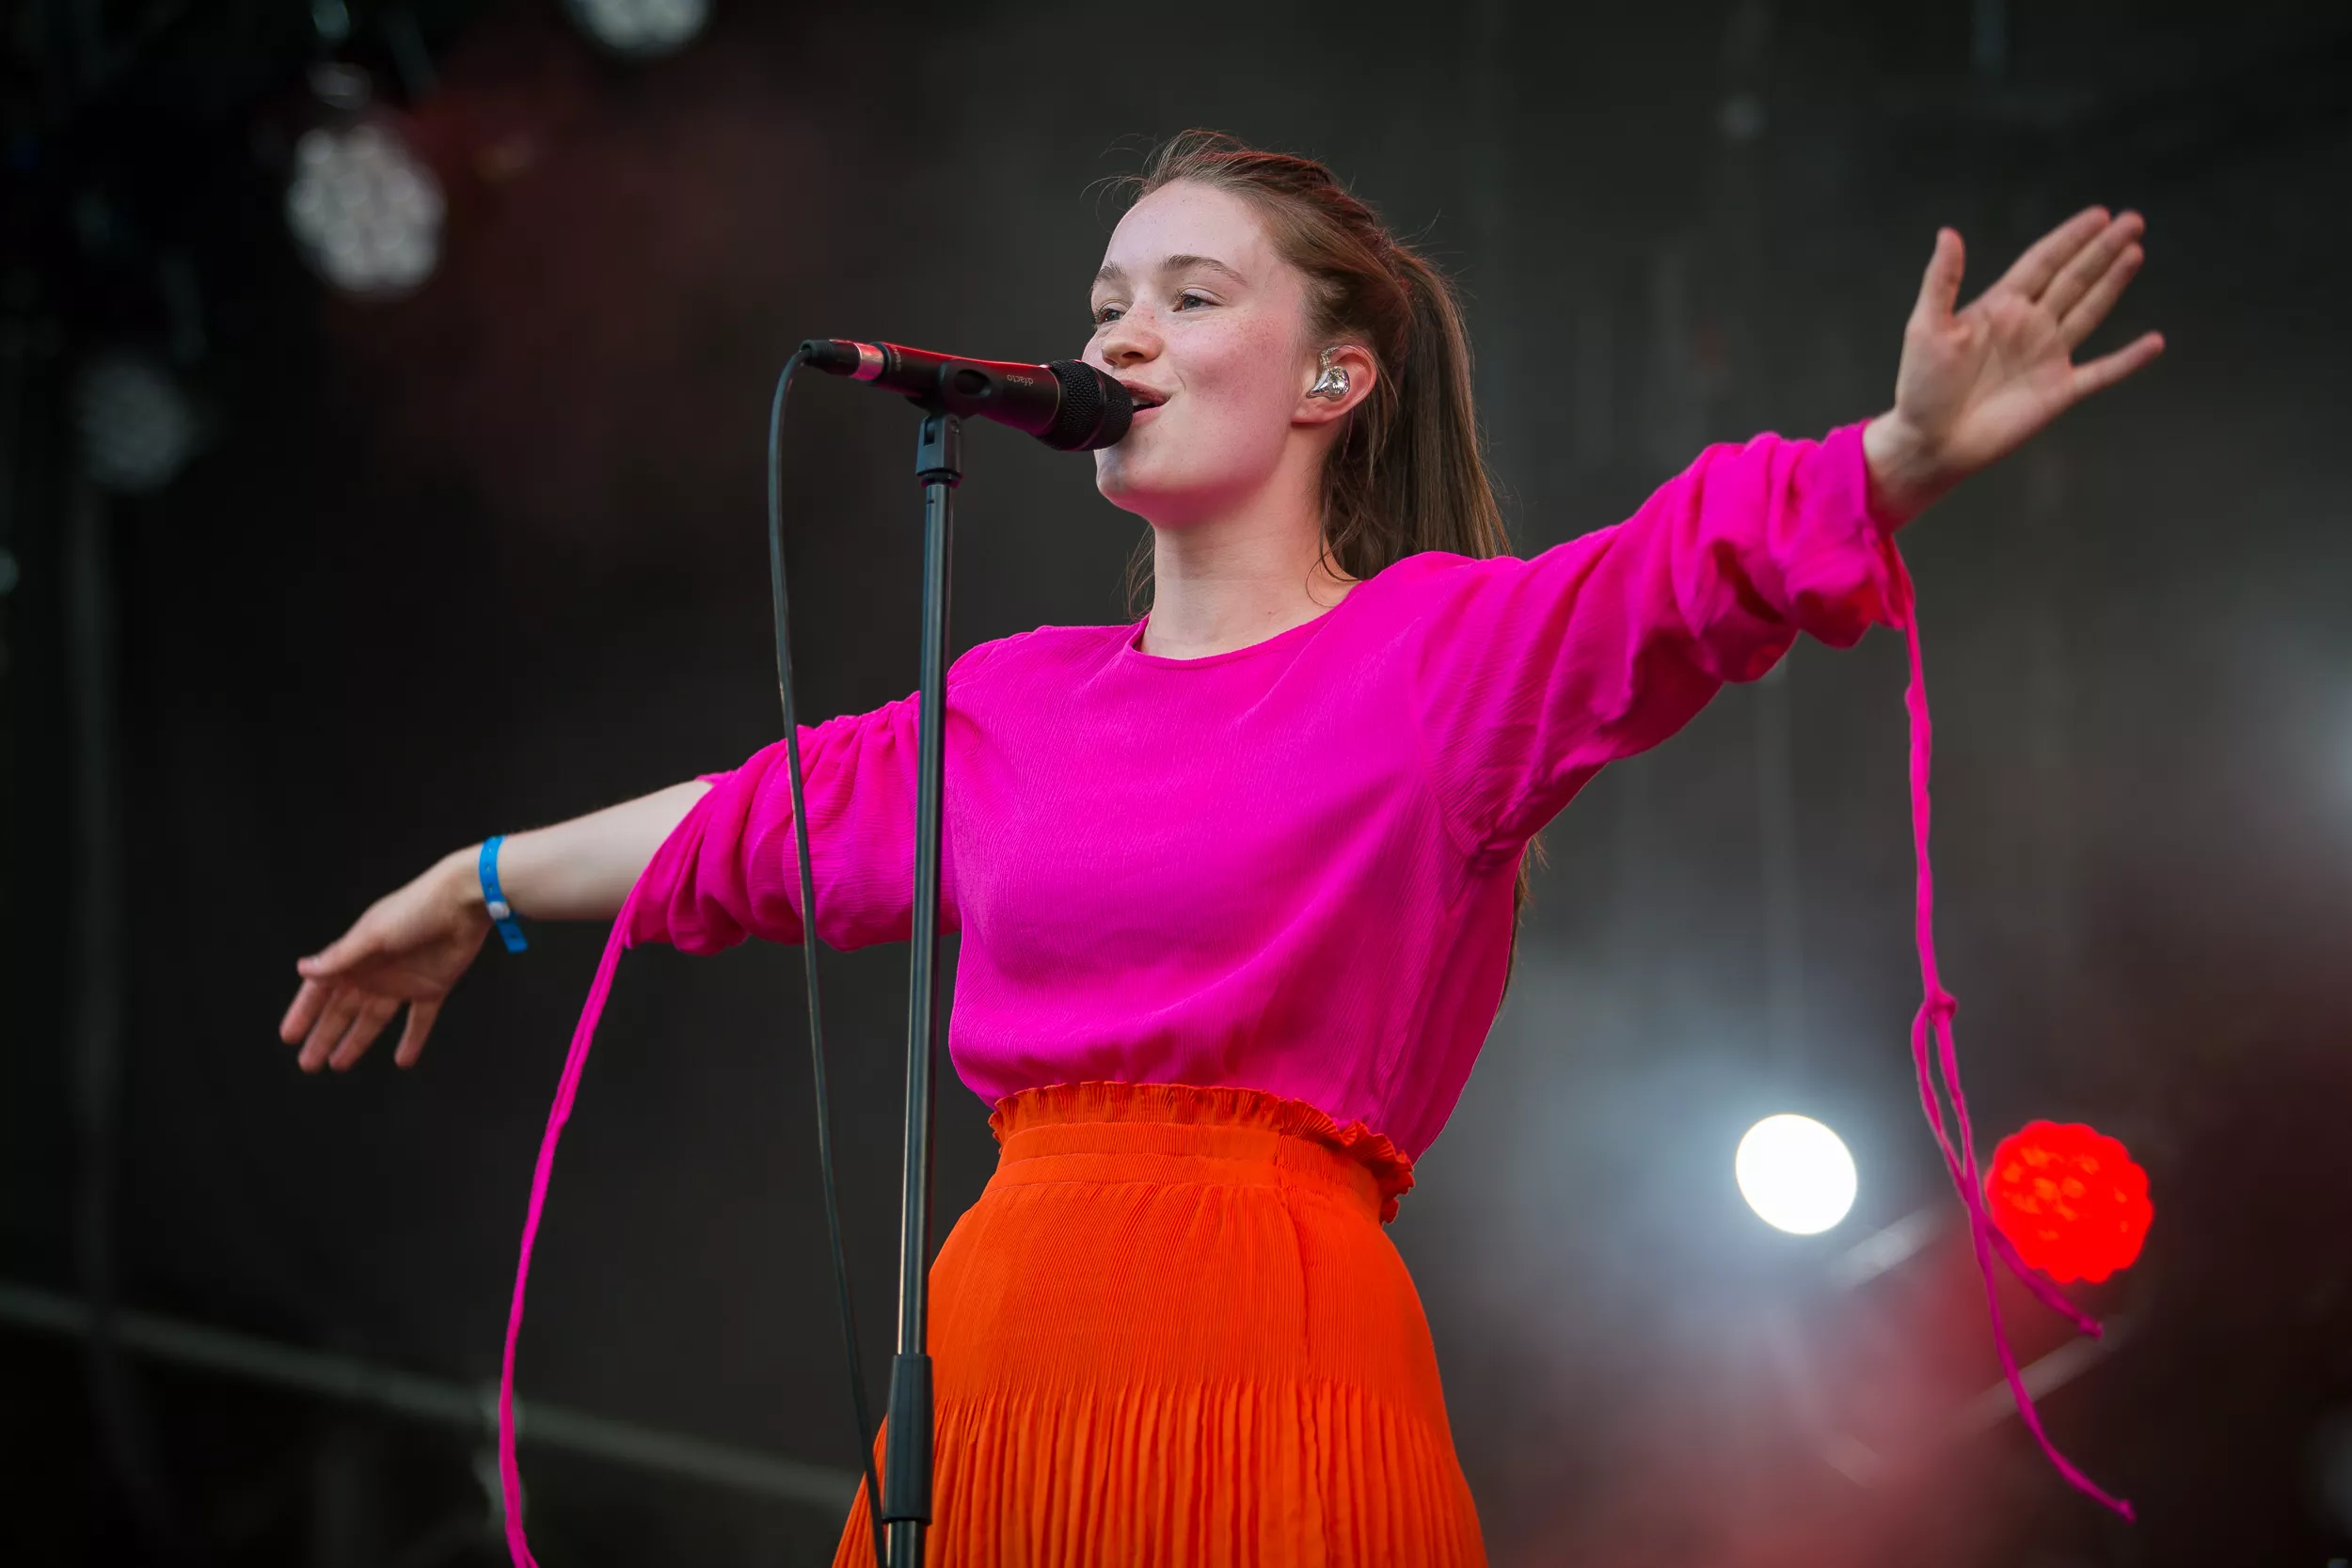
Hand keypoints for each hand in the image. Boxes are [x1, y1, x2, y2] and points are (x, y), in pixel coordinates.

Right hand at [279, 851, 491, 1071]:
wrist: (465, 901)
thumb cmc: (416, 908)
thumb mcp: (373, 934)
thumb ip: (341, 957)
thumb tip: (303, 968)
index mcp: (355, 956)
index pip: (321, 990)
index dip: (304, 1012)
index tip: (288, 1036)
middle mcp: (374, 972)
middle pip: (343, 1011)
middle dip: (325, 1036)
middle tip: (308, 1064)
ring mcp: (402, 982)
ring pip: (373, 1020)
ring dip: (357, 1042)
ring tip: (338, 1065)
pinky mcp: (432, 988)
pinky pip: (419, 1020)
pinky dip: (412, 1041)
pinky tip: (403, 1061)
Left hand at [1864, 208, 2164, 522]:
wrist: (1929, 441)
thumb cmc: (1921, 386)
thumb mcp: (1925, 328)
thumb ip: (1941, 281)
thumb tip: (1948, 233)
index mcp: (2000, 306)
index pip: (2043, 262)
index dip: (2070, 238)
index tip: (2099, 214)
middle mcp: (2029, 326)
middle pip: (2074, 278)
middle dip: (2102, 249)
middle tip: (2132, 220)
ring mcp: (2047, 357)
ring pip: (2089, 311)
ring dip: (2113, 283)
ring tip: (2136, 252)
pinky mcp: (2058, 391)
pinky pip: (2101, 372)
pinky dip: (2128, 359)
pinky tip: (2154, 342)